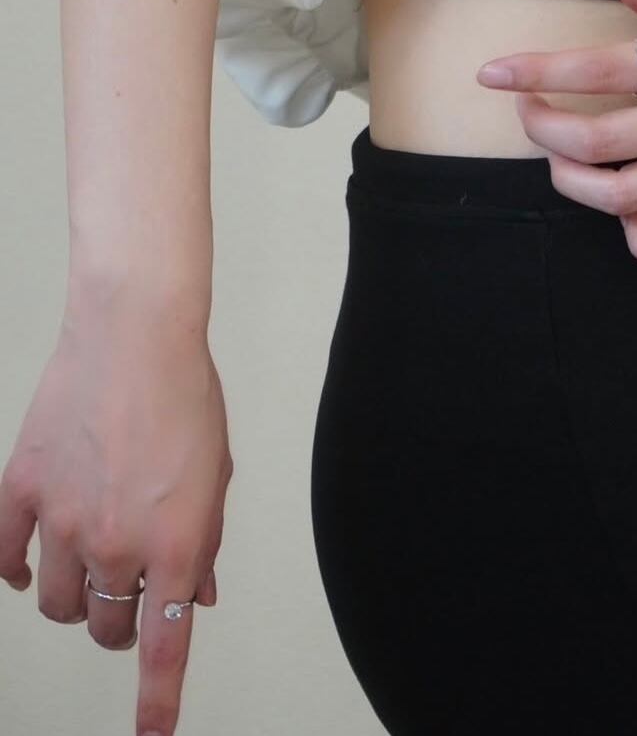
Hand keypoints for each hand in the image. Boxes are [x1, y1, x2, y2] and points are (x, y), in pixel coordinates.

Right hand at [0, 294, 233, 735]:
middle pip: (105, 626)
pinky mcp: (21, 492)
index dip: (157, 702)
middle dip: (120, 621)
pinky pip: (6, 558)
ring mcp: (61, 522)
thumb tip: (198, 595)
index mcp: (176, 544)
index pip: (164, 646)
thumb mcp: (216, 476)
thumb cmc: (187, 398)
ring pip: (55, 603)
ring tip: (88, 564)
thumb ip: (206, 541)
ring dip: (73, 598)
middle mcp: (116, 545)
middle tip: (130, 591)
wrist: (135, 337)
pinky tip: (29, 561)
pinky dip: (17, 569)